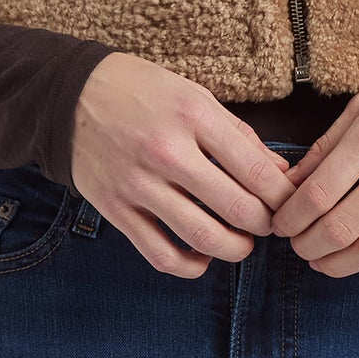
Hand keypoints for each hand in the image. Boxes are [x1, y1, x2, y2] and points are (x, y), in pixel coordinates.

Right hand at [69, 53, 295, 278]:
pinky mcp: (115, 209)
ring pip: (201, 236)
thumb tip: (278, 173)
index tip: (289, 202)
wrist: (69, 96)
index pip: (254, 169)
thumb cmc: (141, 91)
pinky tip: (202, 257)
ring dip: (234, 249)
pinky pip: (159, 253)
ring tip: (242, 243)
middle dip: (264, 224)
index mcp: (192, 116)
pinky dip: (189, 266)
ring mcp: (138, 184)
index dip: (281, 195)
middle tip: (270, 223)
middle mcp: (166, 152)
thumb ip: (238, 135)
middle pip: (236, 207)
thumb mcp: (194, 95)